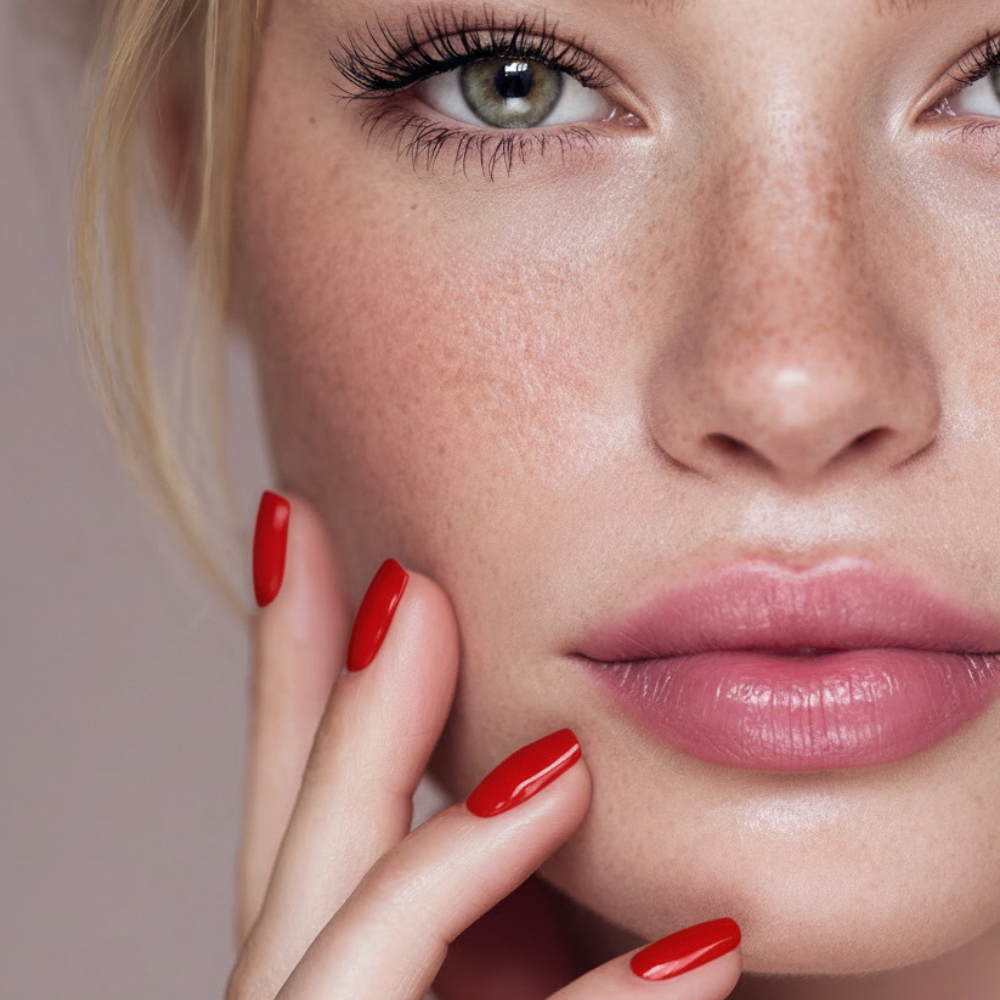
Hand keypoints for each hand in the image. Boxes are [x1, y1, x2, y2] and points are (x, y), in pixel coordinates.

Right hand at [226, 493, 743, 999]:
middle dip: (342, 714)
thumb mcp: (535, 946)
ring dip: (454, 850)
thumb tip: (552, 739)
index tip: (294, 519)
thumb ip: (513, 870)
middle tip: (406, 580)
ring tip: (564, 765)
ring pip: (354, 955)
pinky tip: (705, 946)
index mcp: (346, 963)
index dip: (286, 664)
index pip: (295, 801)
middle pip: (301, 856)